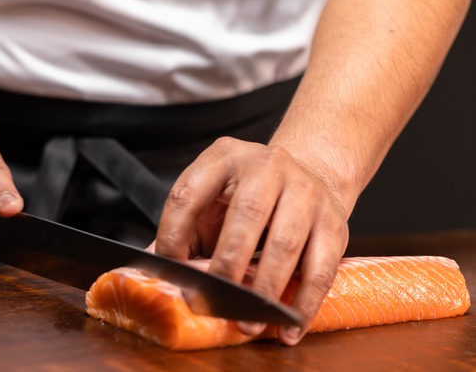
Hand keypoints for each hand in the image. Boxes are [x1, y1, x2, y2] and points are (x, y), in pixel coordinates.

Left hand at [152, 136, 348, 344]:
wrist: (311, 173)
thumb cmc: (247, 195)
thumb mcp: (211, 198)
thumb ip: (183, 228)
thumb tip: (149, 265)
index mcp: (224, 157)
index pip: (189, 193)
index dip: (175, 233)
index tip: (171, 269)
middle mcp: (267, 166)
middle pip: (247, 214)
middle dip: (228, 264)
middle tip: (214, 300)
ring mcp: (305, 191)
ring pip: (286, 242)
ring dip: (265, 288)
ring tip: (249, 321)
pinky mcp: (334, 221)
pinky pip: (321, 267)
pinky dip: (304, 301)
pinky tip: (289, 326)